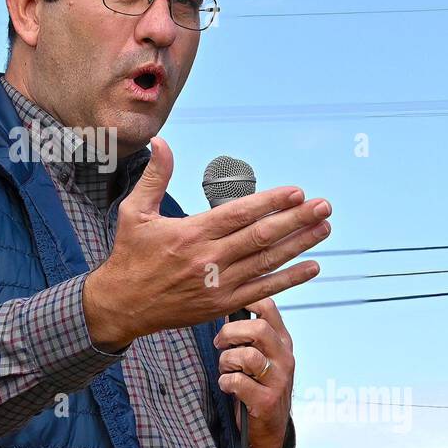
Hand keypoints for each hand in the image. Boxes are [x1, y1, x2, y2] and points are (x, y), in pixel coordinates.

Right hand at [83, 136, 330, 349]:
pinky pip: (263, 290)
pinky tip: (312, 267)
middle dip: (297, 220)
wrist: (122, 305)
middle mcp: (208, 259)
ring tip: (324, 228)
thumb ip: (154, 176)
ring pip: (267, 262)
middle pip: (261, 237)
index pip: (239, 214)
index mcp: (191, 233)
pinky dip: (290, 279)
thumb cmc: (129, 255)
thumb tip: (162, 142)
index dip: (271, 203)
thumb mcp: (134, 212)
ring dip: (300, 244)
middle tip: (324, 206)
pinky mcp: (222, 305)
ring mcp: (218, 285)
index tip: (297, 192)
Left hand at [213, 297, 293, 447]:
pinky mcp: (267, 400)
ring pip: (246, 355)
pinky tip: (228, 387)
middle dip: (230, 333)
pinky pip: (237, 381)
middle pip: (258, 328)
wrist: (269, 431)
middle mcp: (284, 358)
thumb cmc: (258, 387)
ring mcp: (278, 380)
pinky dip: (225, 383)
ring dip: (226, 362)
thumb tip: (223, 311)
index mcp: (282, 342)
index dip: (245, 302)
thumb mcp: (259, 358)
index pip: (268, 308)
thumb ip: (247, 336)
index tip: (227, 310)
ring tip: (227, 370)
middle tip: (220, 345)